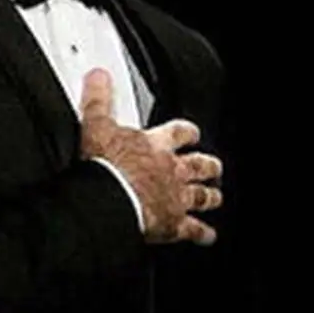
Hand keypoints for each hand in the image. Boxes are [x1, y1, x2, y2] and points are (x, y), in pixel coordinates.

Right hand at [79, 68, 222, 245]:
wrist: (110, 201)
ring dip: (210, 196)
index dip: (187, 133)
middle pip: (199, 164)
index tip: (191, 133)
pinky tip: (208, 235)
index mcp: (156, 145)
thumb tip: (98, 77)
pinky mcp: (174, 223)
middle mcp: (172, 170)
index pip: (179, 133)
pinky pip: (193, 229)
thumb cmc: (105, 167)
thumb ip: (98, 100)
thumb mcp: (96, 125)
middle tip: (213, 166)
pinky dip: (202, 233)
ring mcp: (176, 197)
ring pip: (202, 195)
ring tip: (216, 196)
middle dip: (207, 165)